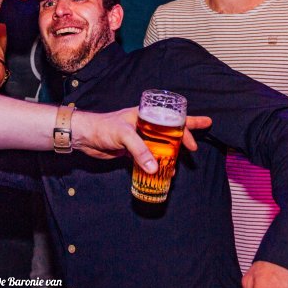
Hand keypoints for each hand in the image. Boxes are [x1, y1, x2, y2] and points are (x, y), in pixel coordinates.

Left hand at [72, 108, 212, 170]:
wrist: (84, 136)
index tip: (204, 126)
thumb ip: (140, 151)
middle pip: (170, 130)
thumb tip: (154, 169)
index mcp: (145, 114)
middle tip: (195, 148)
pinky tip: (162, 172)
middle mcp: (145, 125)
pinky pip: (149, 157)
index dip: (189, 121)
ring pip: (161, 145)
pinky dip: (157, 164)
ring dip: (171, 154)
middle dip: (185, 137)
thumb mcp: (124, 135)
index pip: (172, 116)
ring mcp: (139, 138)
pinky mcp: (131, 151)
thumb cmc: (103, 127)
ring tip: (179, 166)